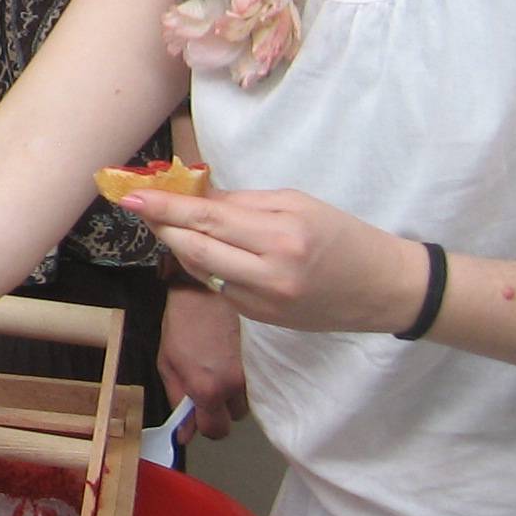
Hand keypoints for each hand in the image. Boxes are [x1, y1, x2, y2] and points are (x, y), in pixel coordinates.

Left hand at [126, 184, 431, 334]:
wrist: (383, 288)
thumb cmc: (342, 235)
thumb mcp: (296, 204)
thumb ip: (241, 202)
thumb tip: (193, 196)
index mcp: (280, 236)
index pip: (208, 219)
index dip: (165, 208)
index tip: (132, 196)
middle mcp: (269, 274)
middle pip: (195, 248)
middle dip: (164, 226)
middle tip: (143, 206)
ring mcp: (263, 303)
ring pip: (202, 271)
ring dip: (183, 246)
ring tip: (172, 224)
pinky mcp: (261, 320)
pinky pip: (220, 288)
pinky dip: (209, 267)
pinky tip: (211, 251)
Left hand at [158, 284, 248, 438]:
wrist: (207, 288)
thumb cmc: (182, 322)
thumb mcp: (167, 362)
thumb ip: (177, 399)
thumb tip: (184, 434)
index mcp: (207, 389)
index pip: (215, 431)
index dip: (205, 425)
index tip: (199, 414)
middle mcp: (235, 386)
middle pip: (234, 418)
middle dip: (221, 408)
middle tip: (209, 386)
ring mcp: (254, 372)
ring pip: (248, 400)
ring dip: (235, 393)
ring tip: (222, 367)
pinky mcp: (266, 359)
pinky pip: (259, 382)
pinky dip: (247, 378)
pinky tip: (234, 359)